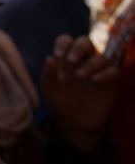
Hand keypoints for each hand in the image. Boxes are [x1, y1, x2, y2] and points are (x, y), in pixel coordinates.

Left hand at [42, 35, 118, 152]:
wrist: (73, 123)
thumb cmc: (60, 102)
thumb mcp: (50, 89)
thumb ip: (49, 74)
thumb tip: (50, 58)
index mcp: (65, 58)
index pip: (66, 40)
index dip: (63, 44)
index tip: (58, 55)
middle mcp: (83, 60)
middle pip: (85, 42)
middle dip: (78, 48)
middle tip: (70, 61)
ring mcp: (98, 70)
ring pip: (100, 57)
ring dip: (90, 64)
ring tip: (80, 77)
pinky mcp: (111, 82)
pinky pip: (114, 71)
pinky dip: (106, 73)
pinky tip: (95, 80)